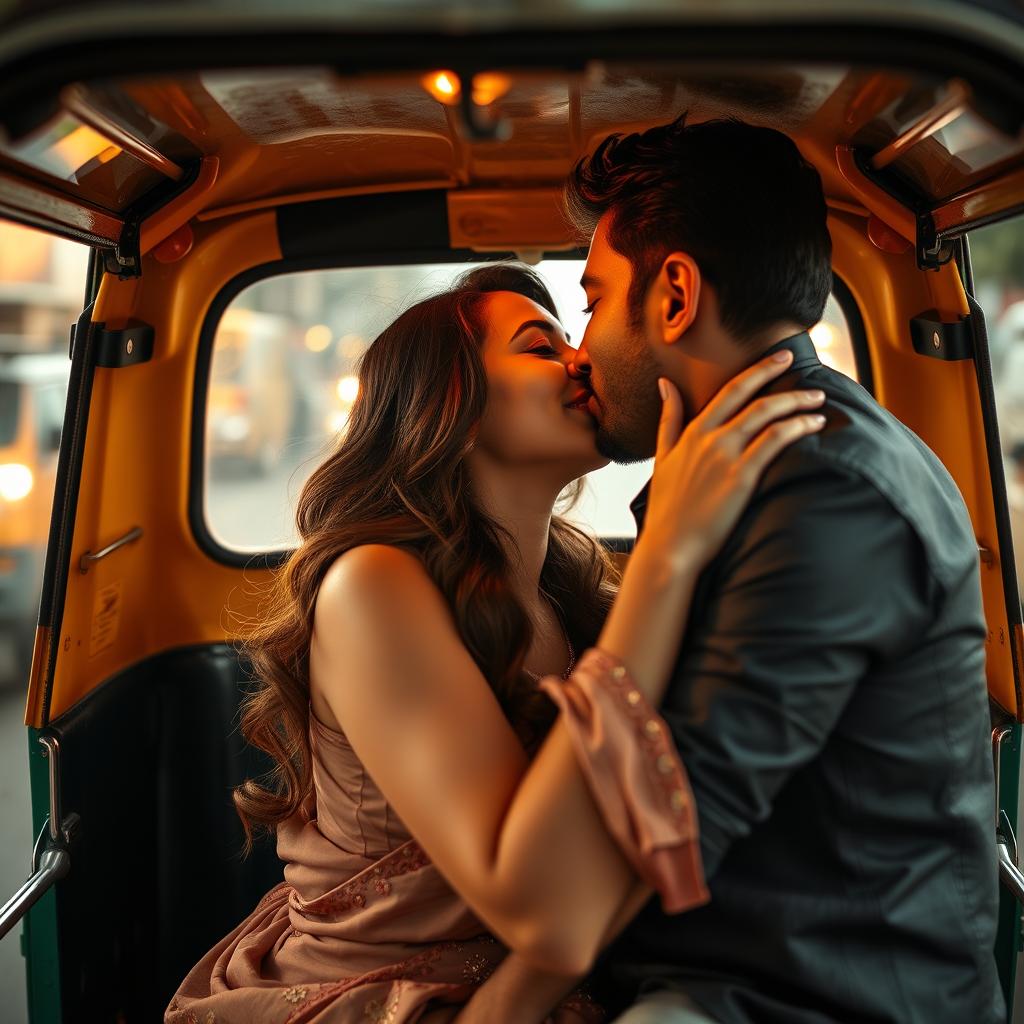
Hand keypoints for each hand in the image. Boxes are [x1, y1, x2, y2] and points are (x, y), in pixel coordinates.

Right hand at [640, 349, 825, 571]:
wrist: (671, 545)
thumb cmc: (668, 508)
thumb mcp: (662, 457)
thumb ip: (668, 419)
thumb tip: (665, 384)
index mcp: (692, 433)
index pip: (729, 391)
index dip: (758, 370)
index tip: (779, 358)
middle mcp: (709, 439)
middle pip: (750, 396)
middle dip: (777, 373)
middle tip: (799, 362)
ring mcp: (725, 456)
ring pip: (766, 415)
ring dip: (796, 402)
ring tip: (816, 400)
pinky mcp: (741, 477)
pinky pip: (774, 441)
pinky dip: (796, 427)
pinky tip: (813, 424)